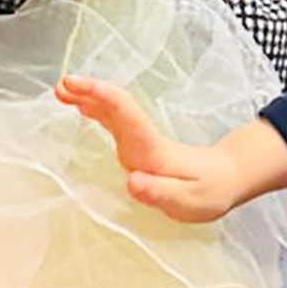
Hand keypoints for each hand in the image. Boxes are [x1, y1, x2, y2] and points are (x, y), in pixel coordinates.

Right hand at [55, 75, 243, 221]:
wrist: (225, 179)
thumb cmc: (208, 192)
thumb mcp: (189, 201)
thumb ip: (160, 192)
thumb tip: (131, 181)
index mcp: (152, 150)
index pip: (126, 115)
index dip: (102, 98)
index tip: (78, 87)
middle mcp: (143, 140)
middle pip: (115, 107)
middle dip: (89, 92)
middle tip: (61, 86)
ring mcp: (140, 140)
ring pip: (112, 111)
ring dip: (87, 98)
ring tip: (61, 90)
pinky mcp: (138, 143)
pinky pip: (114, 120)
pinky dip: (96, 109)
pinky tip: (81, 105)